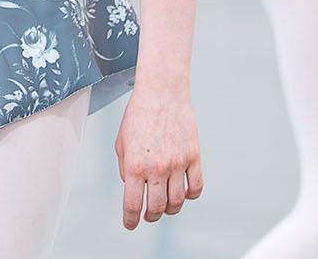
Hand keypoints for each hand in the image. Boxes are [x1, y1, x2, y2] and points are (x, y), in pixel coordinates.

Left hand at [114, 87, 203, 228]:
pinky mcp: (194, 158)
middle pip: (156, 208)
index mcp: (134, 165)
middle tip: (148, 215)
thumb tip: (131, 185)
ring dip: (170, 209)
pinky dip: (190, 196)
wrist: (162, 93)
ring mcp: (177, 164)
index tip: (131, 224)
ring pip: (177, 201)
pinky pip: (196, 188)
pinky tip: (184, 193)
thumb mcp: (121, 142)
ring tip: (165, 205)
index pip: (132, 204)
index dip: (131, 220)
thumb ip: (124, 168)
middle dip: (150, 216)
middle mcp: (156, 168)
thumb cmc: (139, 115)